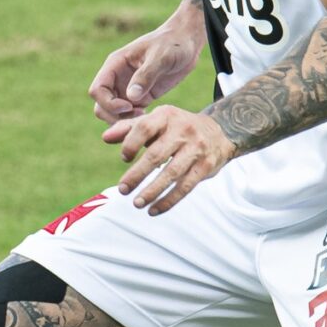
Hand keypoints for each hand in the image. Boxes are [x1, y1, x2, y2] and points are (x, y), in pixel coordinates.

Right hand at [88, 17, 202, 122]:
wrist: (187, 43)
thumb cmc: (173, 43)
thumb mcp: (161, 57)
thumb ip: (145, 76)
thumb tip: (131, 97)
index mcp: (115, 65)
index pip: (97, 90)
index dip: (108, 103)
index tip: (129, 106)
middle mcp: (117, 78)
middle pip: (101, 105)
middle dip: (114, 116)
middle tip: (138, 117)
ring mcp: (127, 89)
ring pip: (113, 113)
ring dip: (124, 120)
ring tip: (145, 117)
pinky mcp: (140, 98)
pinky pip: (129, 114)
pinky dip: (135, 120)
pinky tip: (151, 117)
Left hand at [103, 105, 234, 214]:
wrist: (221, 130)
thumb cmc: (177, 127)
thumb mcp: (155, 121)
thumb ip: (129, 129)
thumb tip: (105, 138)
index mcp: (166, 116)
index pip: (144, 128)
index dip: (131, 143)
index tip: (124, 158)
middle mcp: (183, 130)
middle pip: (156, 154)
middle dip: (137, 174)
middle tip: (122, 190)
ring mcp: (196, 148)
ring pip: (172, 173)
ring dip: (153, 191)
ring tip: (137, 204)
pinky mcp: (206, 166)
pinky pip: (186, 186)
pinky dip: (169, 200)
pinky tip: (154, 210)